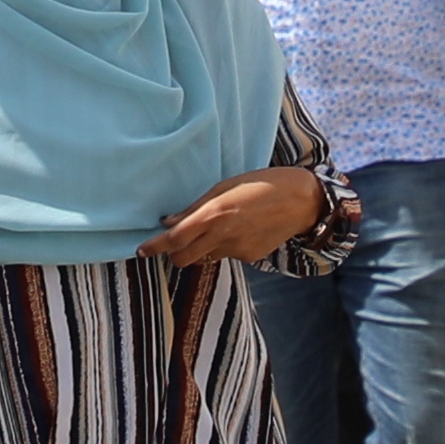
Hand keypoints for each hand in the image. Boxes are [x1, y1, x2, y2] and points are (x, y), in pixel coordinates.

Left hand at [153, 165, 321, 268]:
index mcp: (214, 214)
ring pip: (206, 258)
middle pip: (184, 259)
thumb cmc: (262, 184)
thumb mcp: (225, 186)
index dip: (155, 246)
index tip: (142, 250)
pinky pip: (228, 256)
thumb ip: (196, 207)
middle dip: (175, 254)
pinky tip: (243, 229)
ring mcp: (237, 250)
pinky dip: (226, 247)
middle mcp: (222, 236)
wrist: (302, 200)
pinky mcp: (250, 258)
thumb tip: (169, 221)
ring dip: (203, 249)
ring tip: (221, 227)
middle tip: (177, 241)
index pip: (174, 238)